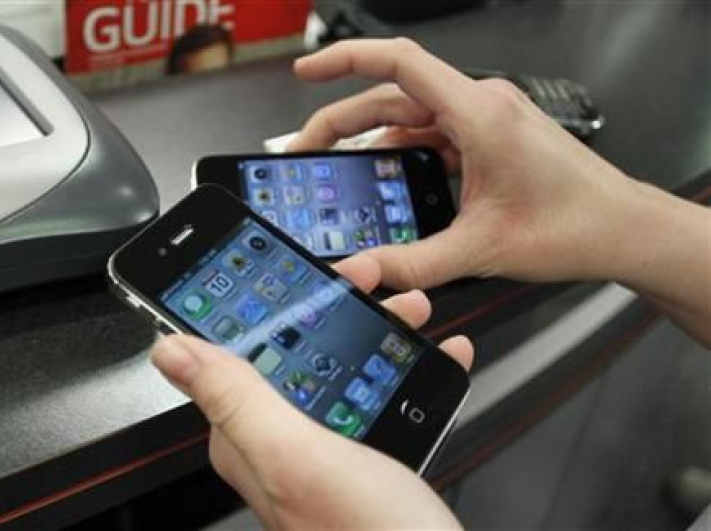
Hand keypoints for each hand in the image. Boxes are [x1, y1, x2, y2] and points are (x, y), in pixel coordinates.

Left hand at [151, 254, 472, 529]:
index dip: (277, 303)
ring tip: (411, 311)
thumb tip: (170, 350)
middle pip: (301, 352)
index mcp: (254, 437)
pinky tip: (434, 357)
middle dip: (340, 309)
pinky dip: (406, 370)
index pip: (246, 349)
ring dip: (378, 332)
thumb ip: (236, 399)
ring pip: (344, 368)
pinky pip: (380, 398)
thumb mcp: (298, 455)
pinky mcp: (366, 461)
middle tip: (373, 282)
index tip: (313, 271)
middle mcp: (285, 444)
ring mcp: (327, 452)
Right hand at [288, 38, 646, 288]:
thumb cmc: (575, 225)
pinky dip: (406, 157)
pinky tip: (389, 184)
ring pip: (413, 120)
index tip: (307, 71)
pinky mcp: (491, 141)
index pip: (399, 64)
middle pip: (394, 98)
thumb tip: (367, 270)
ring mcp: (487, 123)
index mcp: (480, 114)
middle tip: (308, 150)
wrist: (622, 230)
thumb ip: (416, 263)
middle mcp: (483, 107)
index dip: (344, 60)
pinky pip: (435, 139)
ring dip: (374, 142)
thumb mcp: (482, 248)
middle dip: (342, 122)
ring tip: (341, 170)